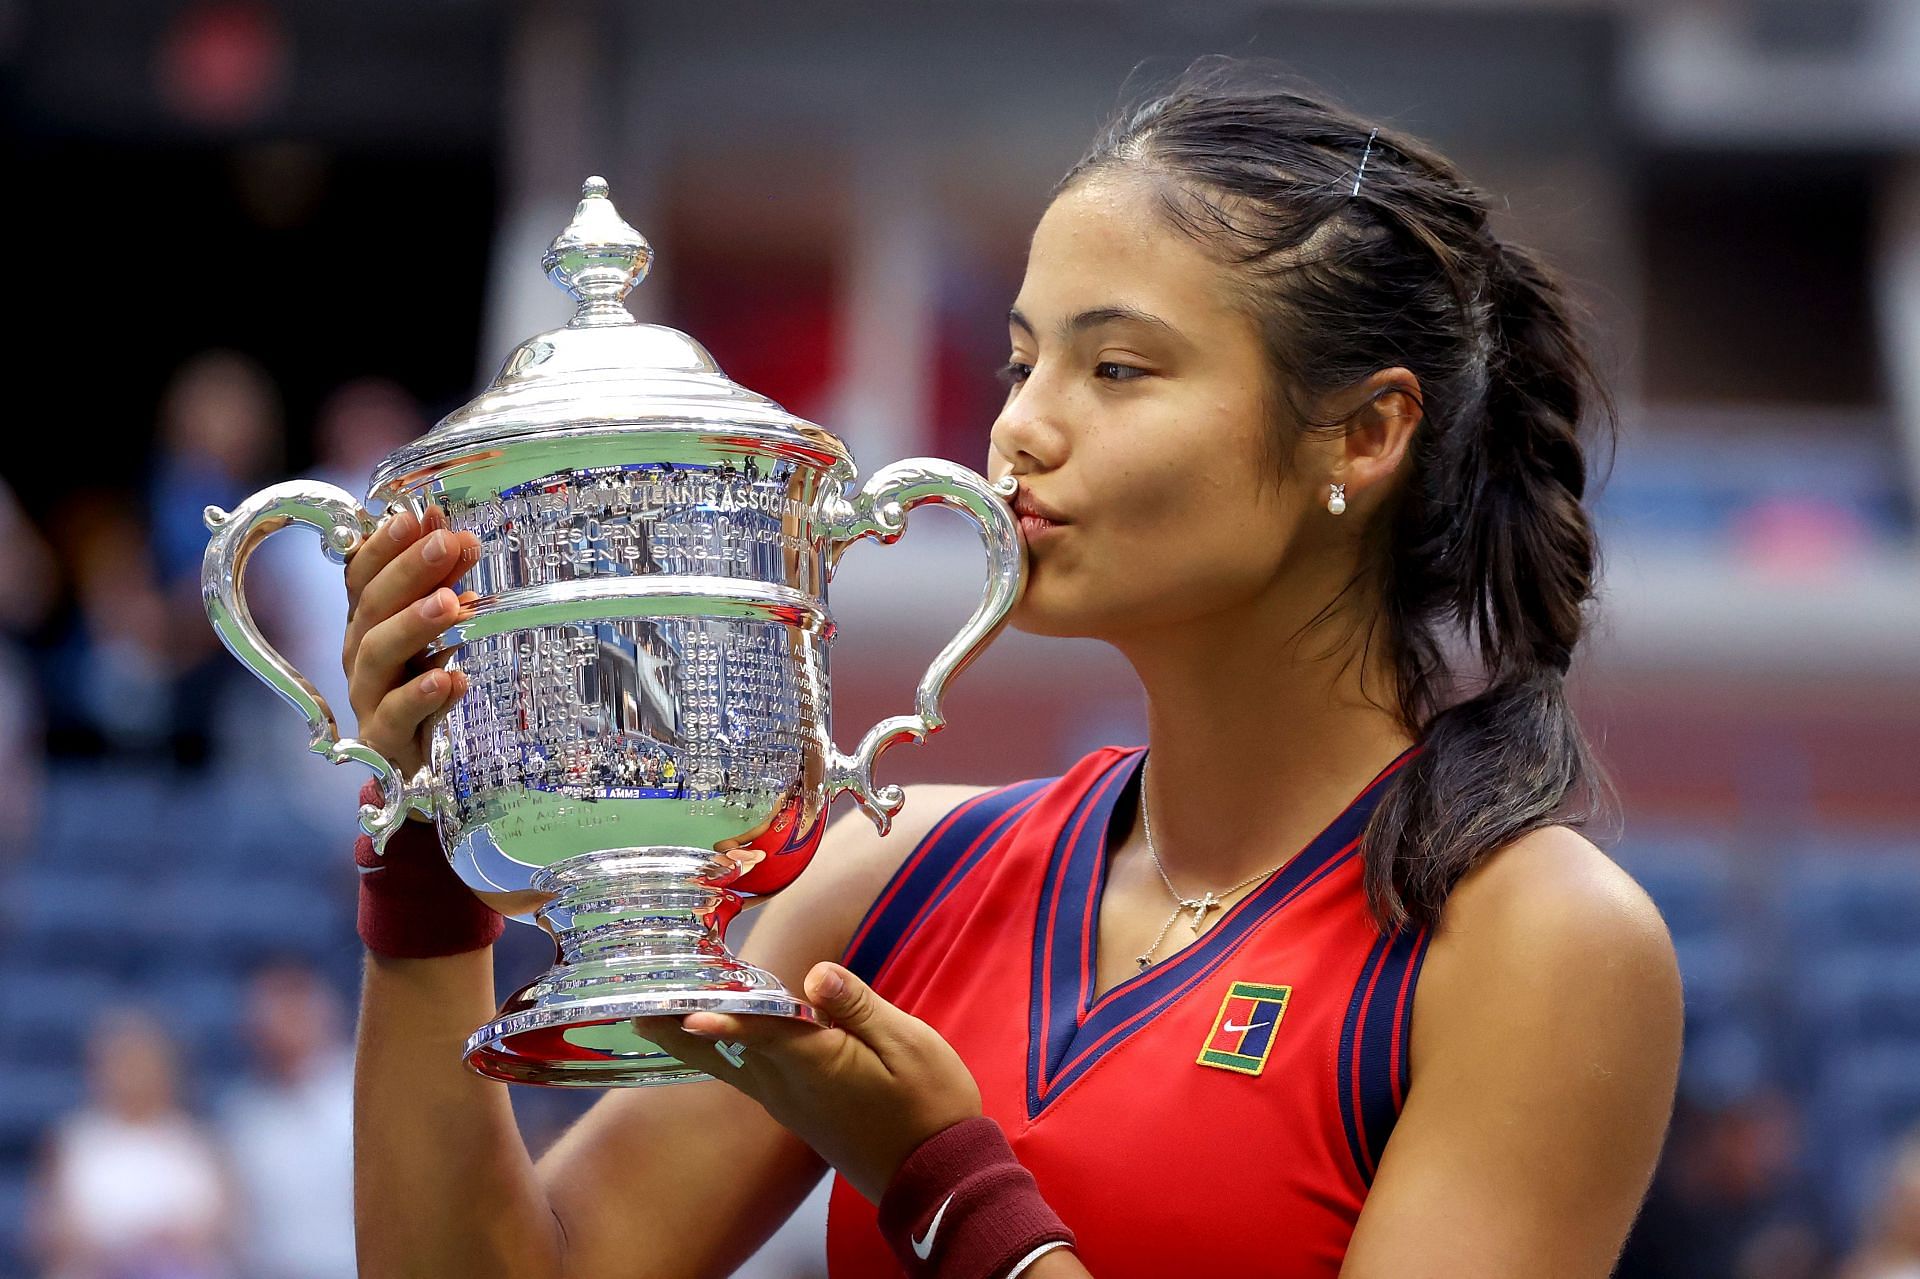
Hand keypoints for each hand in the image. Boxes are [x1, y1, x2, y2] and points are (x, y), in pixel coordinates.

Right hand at [341, 504, 481, 776]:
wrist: (419, 762)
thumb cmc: (425, 682)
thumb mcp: (438, 629)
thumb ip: (445, 584)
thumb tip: (458, 534)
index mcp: (367, 619)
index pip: (362, 573)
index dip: (385, 543)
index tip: (418, 515)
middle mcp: (359, 652)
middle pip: (371, 607)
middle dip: (409, 571)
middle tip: (447, 544)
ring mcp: (367, 697)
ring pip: (378, 655)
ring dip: (414, 624)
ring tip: (452, 604)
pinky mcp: (383, 740)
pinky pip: (397, 716)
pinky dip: (424, 695)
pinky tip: (453, 679)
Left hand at [635, 963, 982, 1202]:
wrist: (936, 1174)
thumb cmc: (929, 1103)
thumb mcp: (907, 1045)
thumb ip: (858, 1006)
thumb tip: (816, 973)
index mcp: (818, 1064)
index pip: (763, 1032)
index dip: (725, 1019)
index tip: (685, 1013)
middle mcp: (791, 1087)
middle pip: (726, 1053)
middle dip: (681, 1031)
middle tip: (636, 1012)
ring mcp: (790, 1104)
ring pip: (730, 1068)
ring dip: (693, 1044)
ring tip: (656, 1022)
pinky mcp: (798, 1113)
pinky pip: (747, 1078)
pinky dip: (722, 1055)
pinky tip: (712, 1043)